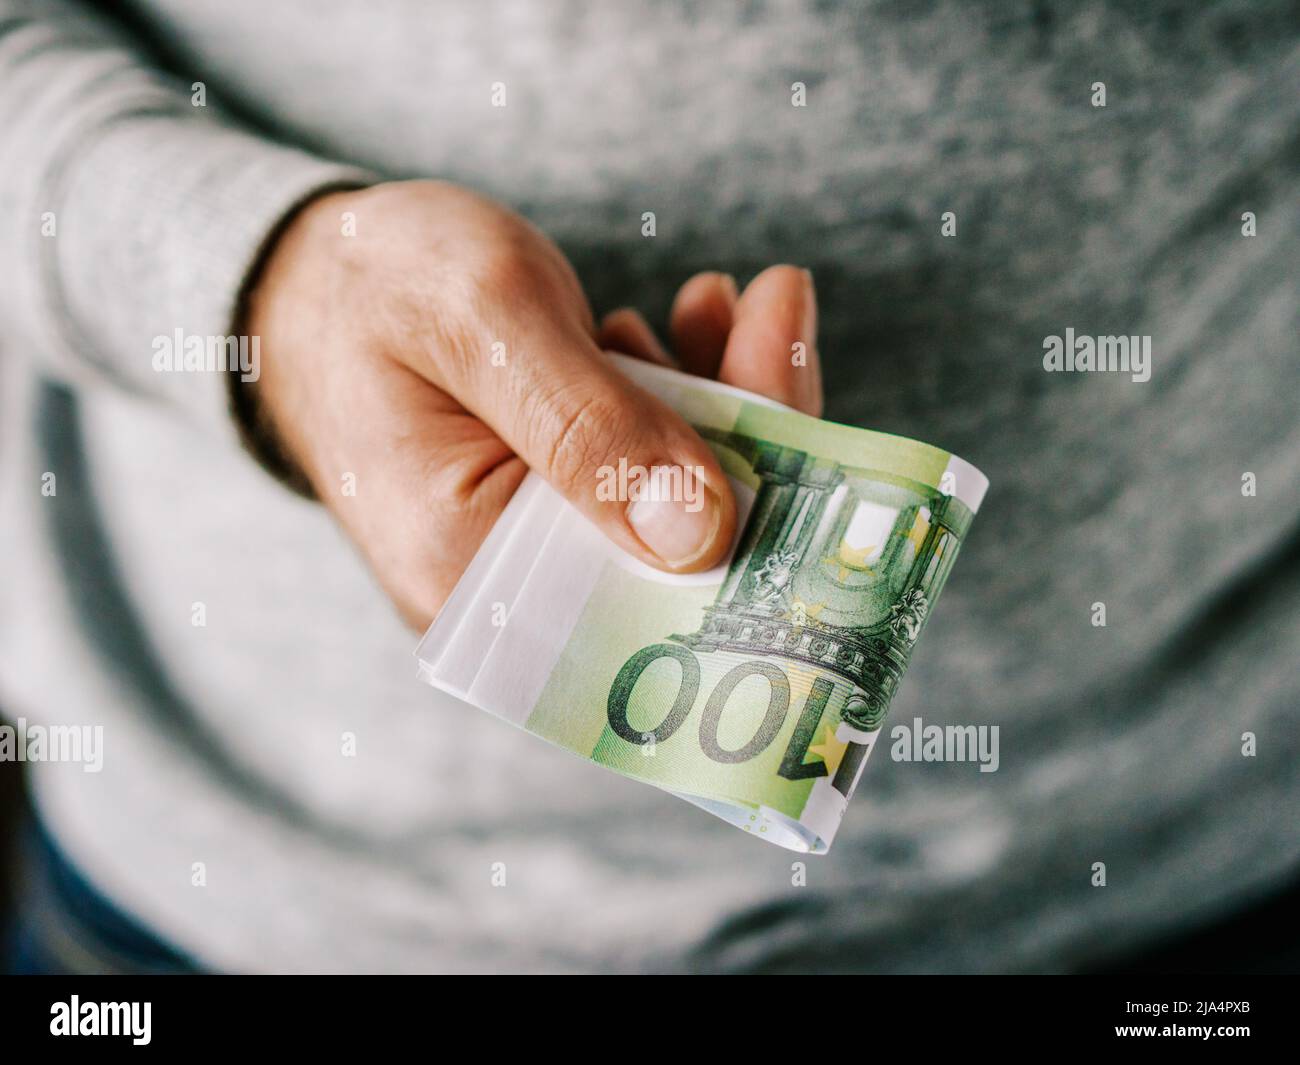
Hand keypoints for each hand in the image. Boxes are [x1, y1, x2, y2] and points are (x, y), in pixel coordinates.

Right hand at [242, 180, 821, 627]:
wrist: (310, 275)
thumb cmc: (372, 286)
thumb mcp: (486, 324)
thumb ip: (592, 424)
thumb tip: (707, 535)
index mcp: (477, 575)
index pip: (653, 591)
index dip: (758, 528)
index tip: (831, 444)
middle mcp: (513, 589)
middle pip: (683, 551)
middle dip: (754, 438)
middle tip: (777, 318)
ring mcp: (538, 548)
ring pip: (677, 501)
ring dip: (722, 402)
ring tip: (726, 304)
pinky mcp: (556, 504)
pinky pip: (649, 468)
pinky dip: (681, 397)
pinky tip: (682, 327)